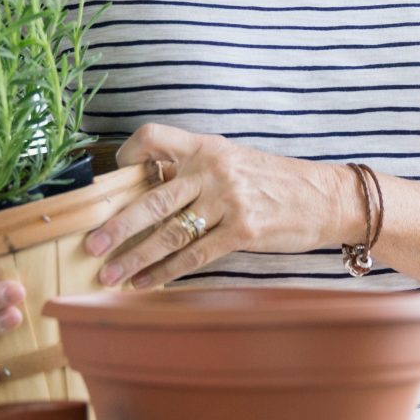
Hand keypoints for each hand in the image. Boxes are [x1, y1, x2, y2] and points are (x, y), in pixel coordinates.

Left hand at [84, 124, 362, 288]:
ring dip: (135, 257)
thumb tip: (152, 189)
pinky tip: (147, 283)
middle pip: (151, 197)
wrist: (328, 197)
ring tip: (110, 274)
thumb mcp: (237, 161)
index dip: (128, 154)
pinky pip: (194, 255)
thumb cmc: (279, 182)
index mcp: (208, 146)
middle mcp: (214, 169)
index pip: (155, 137)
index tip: (113, 177)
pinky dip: (166, 272)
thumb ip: (198, 171)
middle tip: (91, 244)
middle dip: (117, 225)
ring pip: (168, 232)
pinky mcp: (243, 230)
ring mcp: (229, 200)